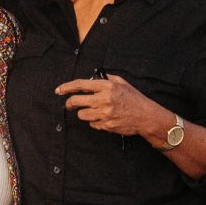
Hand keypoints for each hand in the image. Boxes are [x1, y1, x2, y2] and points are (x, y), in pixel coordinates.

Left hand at [55, 74, 172, 140]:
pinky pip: (92, 124)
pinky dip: (95, 121)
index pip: (80, 85)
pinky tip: (105, 118)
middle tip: (70, 104)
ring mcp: (104, 113)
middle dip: (69, 103)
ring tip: (94, 111)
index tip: (59, 90)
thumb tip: (91, 79)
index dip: (66, 87)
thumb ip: (106, 79)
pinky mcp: (106, 125)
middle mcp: (104, 99)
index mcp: (107, 86)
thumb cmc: (135, 99)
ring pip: (81, 114)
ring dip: (84, 113)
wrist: (147, 117)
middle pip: (75, 101)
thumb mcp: (122, 83)